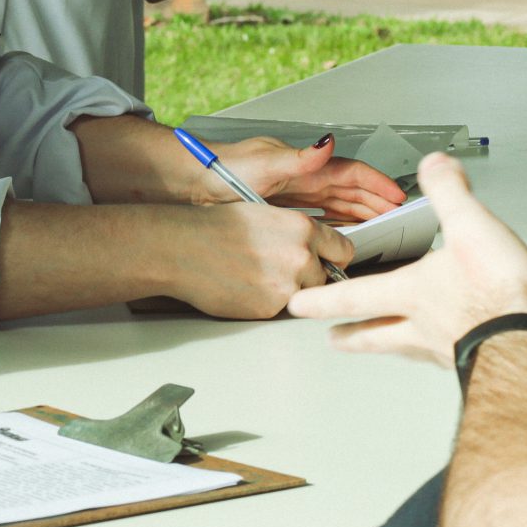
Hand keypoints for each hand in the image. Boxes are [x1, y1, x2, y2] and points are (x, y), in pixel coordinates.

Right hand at [156, 204, 355, 318]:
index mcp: (303, 229)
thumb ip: (296, 234)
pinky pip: (279, 310)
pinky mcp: (270, 309)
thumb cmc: (214, 228)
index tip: (326, 261)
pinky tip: (245, 288)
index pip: (343, 250)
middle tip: (281, 271)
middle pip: (328, 278)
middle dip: (310, 278)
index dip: (332, 257)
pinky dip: (267, 303)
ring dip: (290, 292)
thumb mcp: (266, 216)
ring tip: (258, 278)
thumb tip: (314, 250)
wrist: (182, 249)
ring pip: (305, 296)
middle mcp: (301, 257)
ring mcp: (288, 286)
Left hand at [214, 134, 404, 221]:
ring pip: (337, 203)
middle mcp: (303, 177)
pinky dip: (336, 222)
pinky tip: (343, 230)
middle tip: (399, 216)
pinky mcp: (281, 208)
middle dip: (376, 200)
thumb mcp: (264, 163)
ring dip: (360, 212)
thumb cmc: (222, 168)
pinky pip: (318, 215)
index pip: (351, 173)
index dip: (377, 184)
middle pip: (349, 190)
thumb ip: (299, 158)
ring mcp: (293, 192)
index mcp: (305, 165)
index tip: (397, 196)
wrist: (191, 182)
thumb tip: (327, 144)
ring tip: (381, 224)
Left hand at [288, 152, 526, 364]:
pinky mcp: (473, 358)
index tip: (298, 306)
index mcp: (413, 293)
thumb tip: (434, 165)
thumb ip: (448, 193)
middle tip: (333, 339)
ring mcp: (446, 347)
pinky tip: (443, 346)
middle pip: (375, 335)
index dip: (323, 298)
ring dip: (388, 346)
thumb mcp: (471, 227)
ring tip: (382, 346)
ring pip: (405, 349)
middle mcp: (423, 326)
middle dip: (351, 335)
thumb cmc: (500, 293)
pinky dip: (432, 351)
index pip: (355, 295)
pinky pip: (441, 355)